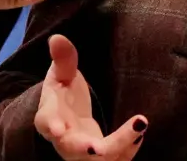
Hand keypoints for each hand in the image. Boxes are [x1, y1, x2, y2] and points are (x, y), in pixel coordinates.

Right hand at [36, 35, 146, 159]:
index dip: (52, 126)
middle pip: (73, 149)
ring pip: (98, 160)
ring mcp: (83, 152)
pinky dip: (128, 149)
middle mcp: (65, 140)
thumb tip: (57, 37)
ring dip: (119, 148)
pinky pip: (115, 158)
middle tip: (101, 149)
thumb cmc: (63, 93)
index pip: (46, 123)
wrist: (68, 117)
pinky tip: (140, 130)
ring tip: (139, 127)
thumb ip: (63, 59)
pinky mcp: (101, 156)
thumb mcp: (62, 74)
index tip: (59, 129)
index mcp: (51, 116)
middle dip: (86, 150)